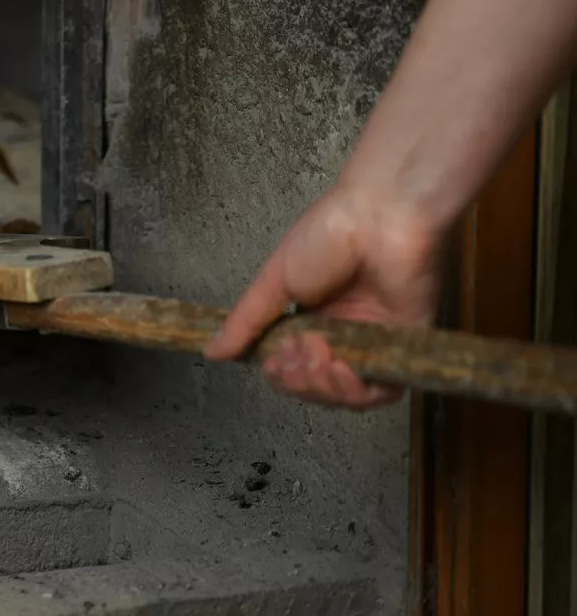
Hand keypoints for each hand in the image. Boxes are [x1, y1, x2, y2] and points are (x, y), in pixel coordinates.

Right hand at [203, 185, 443, 409]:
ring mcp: (374, 344)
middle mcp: (342, 336)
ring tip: (317, 355)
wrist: (378, 219)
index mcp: (312, 319)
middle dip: (299, 380)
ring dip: (324, 386)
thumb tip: (211, 352)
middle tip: (297, 352)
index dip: (280, 374)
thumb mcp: (274, 280)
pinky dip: (357, 392)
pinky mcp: (405, 349)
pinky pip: (383, 392)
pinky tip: (341, 369)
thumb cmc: (327, 236)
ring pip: (346, 396)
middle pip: (316, 388)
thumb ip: (246, 322)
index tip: (274, 360)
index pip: (291, 368)